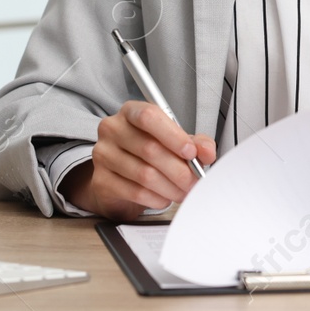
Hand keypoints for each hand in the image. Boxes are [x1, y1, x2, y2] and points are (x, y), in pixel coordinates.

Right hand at [60, 101, 216, 221]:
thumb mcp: (173, 141)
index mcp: (130, 112)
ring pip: (144, 174)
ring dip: (170, 187)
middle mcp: (112, 129)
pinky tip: (165, 198)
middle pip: (149, 148)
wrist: (119, 178)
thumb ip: (194, 143)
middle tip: (194, 181)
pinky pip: (135, 192)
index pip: (148, 116)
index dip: (173, 135)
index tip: (191, 152)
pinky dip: (157, 198)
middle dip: (178, 169)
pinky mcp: (101, 181)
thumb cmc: (147, 153)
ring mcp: (103, 155)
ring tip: (183, 191)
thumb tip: (207, 152)